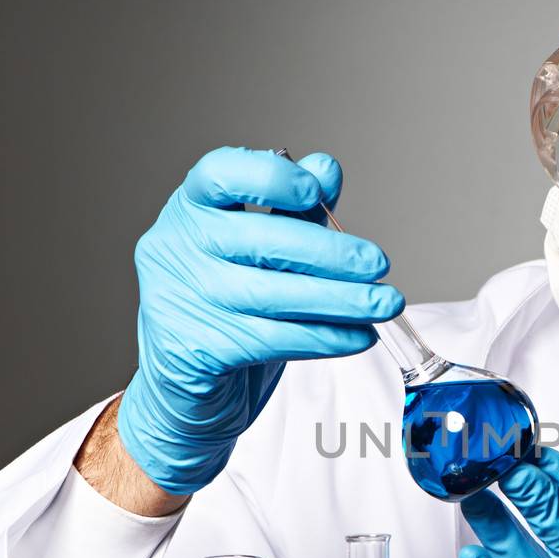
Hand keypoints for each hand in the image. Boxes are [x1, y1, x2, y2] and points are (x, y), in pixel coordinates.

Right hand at [116, 146, 403, 494]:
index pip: (220, 173)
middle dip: (330, 253)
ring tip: (384, 304)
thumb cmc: (230, 307)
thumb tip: (326, 169)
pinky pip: (272, 339)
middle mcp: (175, 246)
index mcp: (191, 207)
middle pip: (258, 239)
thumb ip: (294, 210)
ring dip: (339, 300)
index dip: (271, 177)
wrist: (187, 388)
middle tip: (378, 264)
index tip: (317, 193)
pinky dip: (324, 338)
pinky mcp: (192, 349)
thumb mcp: (262, 253)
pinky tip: (357, 336)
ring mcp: (177, 298)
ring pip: (272, 294)